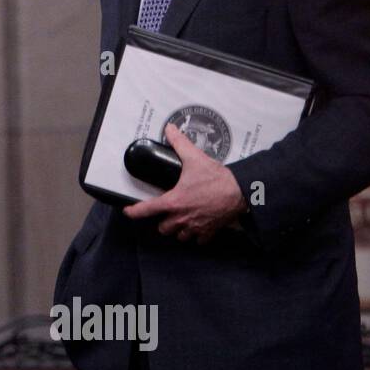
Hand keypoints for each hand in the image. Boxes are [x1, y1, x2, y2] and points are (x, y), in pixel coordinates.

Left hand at [122, 122, 245, 243]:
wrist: (241, 192)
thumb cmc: (217, 178)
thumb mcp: (195, 158)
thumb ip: (179, 143)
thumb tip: (170, 129)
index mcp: (173, 202)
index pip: (145, 210)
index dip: (133, 212)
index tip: (128, 212)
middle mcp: (181, 218)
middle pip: (163, 228)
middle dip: (163, 221)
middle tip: (168, 212)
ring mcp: (195, 227)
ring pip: (179, 236)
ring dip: (178, 230)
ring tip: (181, 219)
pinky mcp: (209, 232)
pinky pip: (198, 240)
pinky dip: (197, 235)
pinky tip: (198, 226)